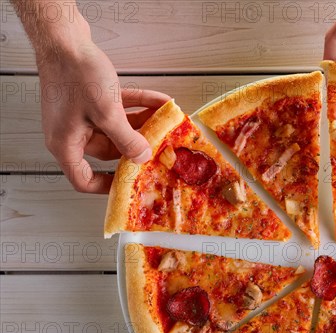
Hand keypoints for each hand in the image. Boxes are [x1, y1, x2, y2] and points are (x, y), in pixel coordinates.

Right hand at [38, 40, 169, 192]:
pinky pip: (117, 110)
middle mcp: (72, 133)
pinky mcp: (88, 99)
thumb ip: (127, 140)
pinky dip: (137, 107)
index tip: (129, 185)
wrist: (64, 37)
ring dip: (142, 125)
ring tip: (166, 123)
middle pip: (108, 152)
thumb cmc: (76, 75)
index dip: (106, 186)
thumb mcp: (107, 114)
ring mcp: (80, 115)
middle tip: (161, 148)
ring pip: (117, 129)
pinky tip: (160, 103)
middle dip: (136, 148)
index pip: (83, 179)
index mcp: (66, 144)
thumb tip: (142, 158)